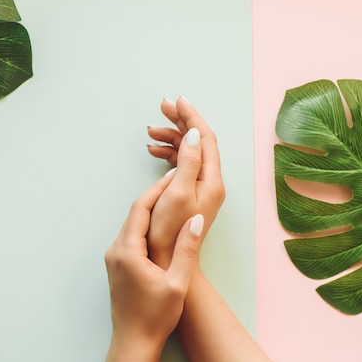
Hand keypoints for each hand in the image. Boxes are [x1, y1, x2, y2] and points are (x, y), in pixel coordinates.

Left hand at [104, 174, 204, 346]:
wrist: (133, 343)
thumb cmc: (155, 317)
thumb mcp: (177, 283)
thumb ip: (186, 249)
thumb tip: (195, 219)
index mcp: (127, 251)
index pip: (141, 209)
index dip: (158, 190)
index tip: (174, 176)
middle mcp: (115, 251)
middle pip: (135, 213)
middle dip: (155, 196)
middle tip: (175, 180)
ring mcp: (114, 259)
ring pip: (132, 224)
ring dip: (150, 210)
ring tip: (172, 197)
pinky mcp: (117, 266)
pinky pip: (130, 236)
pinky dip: (145, 225)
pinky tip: (161, 224)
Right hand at [146, 97, 225, 267]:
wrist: (168, 260)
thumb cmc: (169, 231)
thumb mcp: (177, 193)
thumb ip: (188, 161)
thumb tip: (193, 133)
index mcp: (211, 180)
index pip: (205, 138)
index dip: (192, 117)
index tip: (177, 101)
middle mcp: (209, 181)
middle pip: (197, 142)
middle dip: (180, 123)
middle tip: (161, 108)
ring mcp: (199, 188)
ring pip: (187, 152)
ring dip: (171, 138)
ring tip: (150, 131)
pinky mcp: (187, 194)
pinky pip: (181, 165)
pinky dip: (167, 155)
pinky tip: (153, 152)